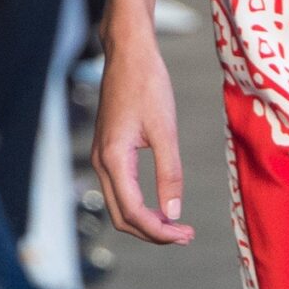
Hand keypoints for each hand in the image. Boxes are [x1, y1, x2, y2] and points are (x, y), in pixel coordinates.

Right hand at [92, 25, 192, 244]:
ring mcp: (102, 156)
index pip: (133, 212)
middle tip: (186, 236)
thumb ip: (169, 173)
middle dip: (153, 232)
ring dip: (147, 221)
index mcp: (114, 158)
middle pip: (122, 216)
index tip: (186, 235)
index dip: (159, 231)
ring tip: (178, 226)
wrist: (128, 53)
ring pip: (120, 205)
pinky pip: (121, 189)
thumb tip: (174, 212)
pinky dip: (141, 205)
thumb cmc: (147, 84)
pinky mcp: (109, 150)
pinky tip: (162, 206)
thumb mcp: (165, 129)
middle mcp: (102, 162)